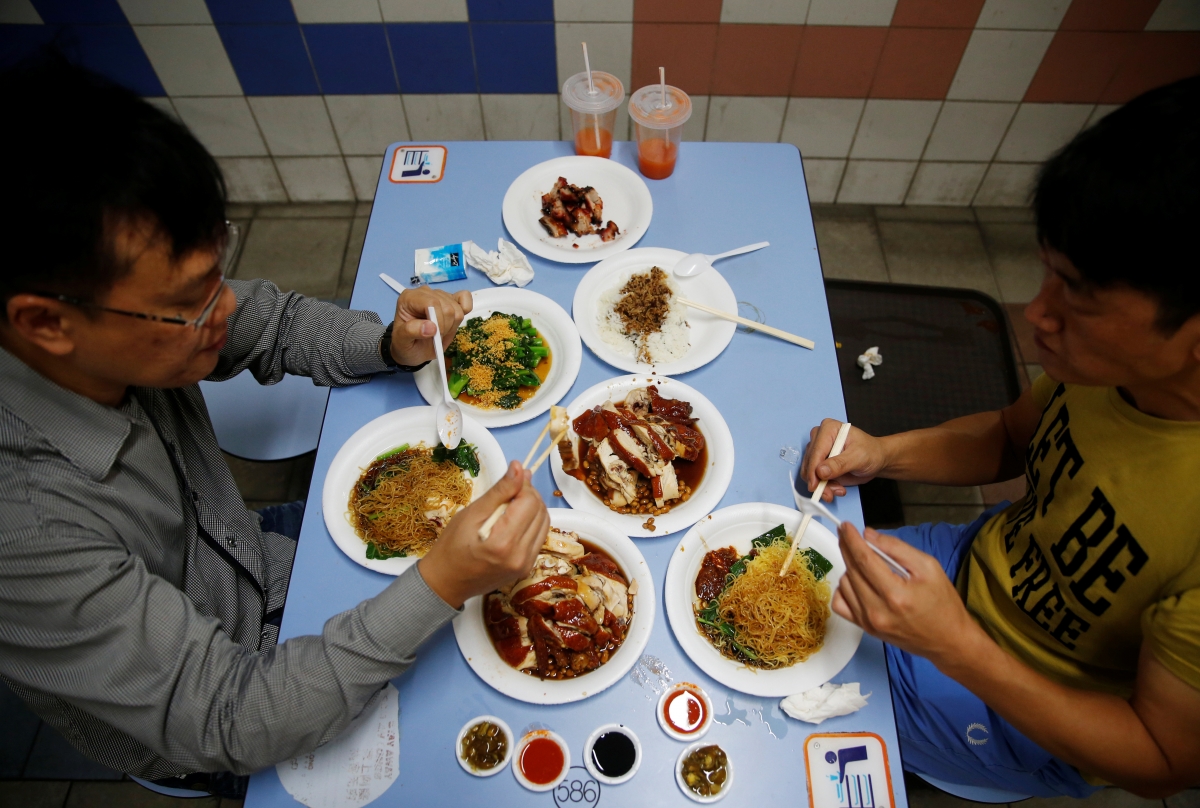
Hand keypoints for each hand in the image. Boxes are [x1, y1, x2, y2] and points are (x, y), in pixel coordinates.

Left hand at [388, 286, 472, 365]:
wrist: (413, 348)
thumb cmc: (406, 343)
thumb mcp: (402, 342)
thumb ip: (411, 332)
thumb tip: (431, 327)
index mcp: (409, 298)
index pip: (432, 302)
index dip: (438, 320)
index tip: (436, 335)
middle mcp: (424, 292)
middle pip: (447, 306)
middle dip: (445, 326)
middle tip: (436, 337)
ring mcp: (439, 294)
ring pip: (457, 307)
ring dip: (452, 325)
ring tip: (441, 333)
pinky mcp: (451, 299)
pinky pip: (464, 297)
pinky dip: (465, 309)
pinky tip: (454, 321)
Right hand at [418, 461, 547, 608]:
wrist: (447, 581)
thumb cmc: (452, 546)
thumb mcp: (472, 513)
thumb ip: (500, 491)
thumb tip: (520, 467)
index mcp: (504, 542)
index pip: (529, 502)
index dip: (522, 485)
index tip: (509, 481)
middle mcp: (521, 556)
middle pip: (540, 511)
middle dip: (528, 495)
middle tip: (508, 492)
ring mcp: (526, 564)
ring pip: (544, 523)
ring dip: (532, 508)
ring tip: (511, 506)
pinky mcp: (527, 568)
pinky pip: (539, 537)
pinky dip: (531, 523)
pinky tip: (514, 522)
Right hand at [800, 419, 888, 500]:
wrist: (876, 459)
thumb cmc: (870, 452)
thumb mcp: (858, 457)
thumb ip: (839, 464)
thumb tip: (820, 471)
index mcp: (828, 428)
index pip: (815, 451)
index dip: (813, 470)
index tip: (815, 486)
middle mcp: (819, 437)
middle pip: (810, 463)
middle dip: (819, 481)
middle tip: (832, 492)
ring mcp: (818, 451)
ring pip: (810, 473)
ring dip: (823, 486)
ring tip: (838, 489)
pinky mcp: (819, 463)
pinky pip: (814, 478)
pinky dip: (824, 487)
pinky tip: (837, 488)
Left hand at [832, 521, 982, 666]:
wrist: (948, 641)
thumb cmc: (943, 603)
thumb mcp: (929, 567)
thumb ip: (897, 548)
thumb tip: (868, 535)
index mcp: (896, 595)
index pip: (864, 560)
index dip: (852, 540)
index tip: (845, 526)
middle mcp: (878, 611)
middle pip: (852, 570)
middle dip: (847, 548)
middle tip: (848, 535)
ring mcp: (869, 623)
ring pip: (844, 585)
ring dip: (850, 568)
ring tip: (865, 562)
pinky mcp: (865, 629)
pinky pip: (841, 604)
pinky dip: (845, 589)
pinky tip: (857, 582)